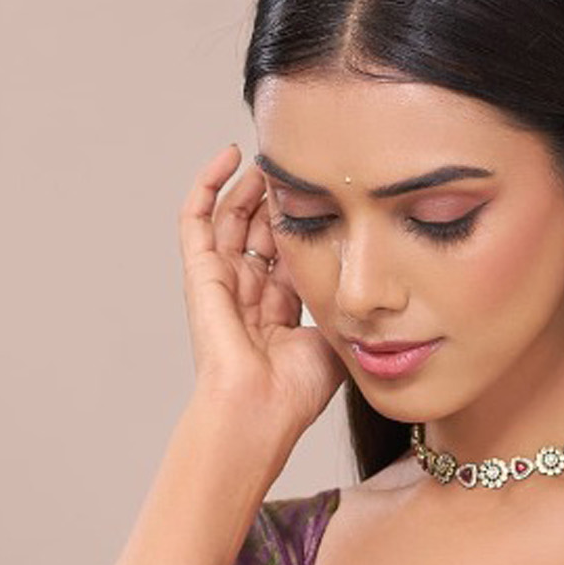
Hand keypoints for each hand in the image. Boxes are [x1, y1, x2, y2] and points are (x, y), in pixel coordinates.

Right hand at [179, 144, 345, 431]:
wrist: (259, 410)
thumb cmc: (293, 391)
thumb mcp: (335, 339)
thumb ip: (343, 306)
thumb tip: (367, 284)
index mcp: (278, 311)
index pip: (290, 253)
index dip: (306, 223)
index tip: (330, 193)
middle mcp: (248, 294)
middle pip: (260, 231)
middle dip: (279, 199)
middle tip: (301, 166)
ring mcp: (222, 283)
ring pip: (232, 218)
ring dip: (250, 186)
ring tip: (272, 156)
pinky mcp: (201, 274)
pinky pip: (195, 219)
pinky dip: (208, 183)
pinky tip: (231, 155)